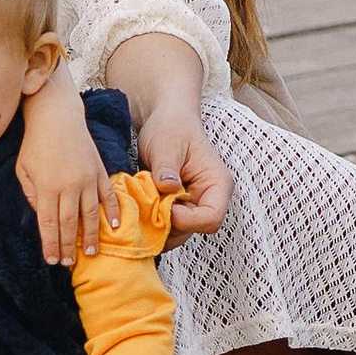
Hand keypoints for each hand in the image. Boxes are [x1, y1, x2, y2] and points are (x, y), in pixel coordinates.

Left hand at [17, 79, 123, 265]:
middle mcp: (69, 186)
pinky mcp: (99, 170)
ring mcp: (87, 178)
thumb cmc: (34, 144)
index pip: (49, 224)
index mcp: (47, 188)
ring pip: (91, 214)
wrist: (56, 116)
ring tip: (91, 252)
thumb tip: (44, 217)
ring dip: (92, 236)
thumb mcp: (23, 171)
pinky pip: (108, 195)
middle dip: (69, 246)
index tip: (52, 260)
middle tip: (69, 263)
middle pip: (70, 224)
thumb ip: (32, 196)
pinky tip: (115, 226)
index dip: (51, 245)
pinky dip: (113, 211)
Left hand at [133, 98, 230, 238]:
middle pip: (192, 231)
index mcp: (217, 184)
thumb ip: (166, 169)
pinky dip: (151, 224)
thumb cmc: (171, 127)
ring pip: (177, 233)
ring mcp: (193, 206)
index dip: (187, 221)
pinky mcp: (178, 209)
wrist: (165, 121)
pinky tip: (138, 212)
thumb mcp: (166, 145)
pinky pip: (166, 226)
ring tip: (138, 212)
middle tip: (142, 214)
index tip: (163, 208)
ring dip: (156, 228)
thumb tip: (167, 188)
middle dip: (167, 227)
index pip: (211, 218)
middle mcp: (209, 199)